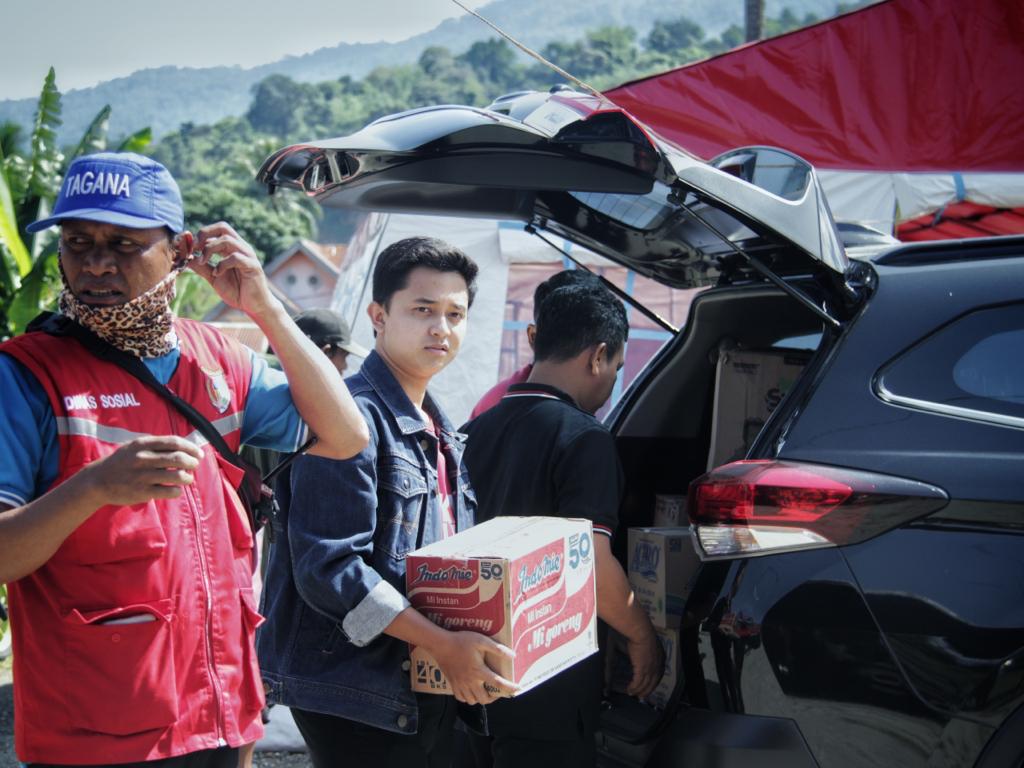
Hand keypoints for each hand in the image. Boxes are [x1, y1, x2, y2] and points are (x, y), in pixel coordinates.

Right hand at [81, 436, 202, 507]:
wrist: (97, 481)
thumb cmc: (122, 462)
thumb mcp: (134, 447)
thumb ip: (155, 445)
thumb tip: (184, 446)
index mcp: (142, 444)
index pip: (174, 442)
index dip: (190, 447)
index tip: (198, 453)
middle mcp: (143, 459)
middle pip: (178, 458)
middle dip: (192, 462)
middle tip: (195, 465)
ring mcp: (142, 476)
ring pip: (176, 476)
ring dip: (187, 477)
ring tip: (187, 478)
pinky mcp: (142, 492)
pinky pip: (169, 491)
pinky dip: (177, 491)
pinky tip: (176, 490)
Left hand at [190, 222, 275, 316]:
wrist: (254, 306)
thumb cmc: (236, 290)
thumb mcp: (213, 277)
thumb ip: (200, 266)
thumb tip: (183, 257)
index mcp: (232, 248)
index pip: (215, 231)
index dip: (198, 236)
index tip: (187, 248)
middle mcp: (240, 247)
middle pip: (222, 227)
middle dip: (204, 234)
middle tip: (194, 248)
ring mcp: (248, 255)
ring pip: (227, 240)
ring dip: (209, 249)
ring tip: (202, 262)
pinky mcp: (252, 266)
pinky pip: (235, 257)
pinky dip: (222, 264)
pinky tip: (217, 274)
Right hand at [428, 631, 518, 704]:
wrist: (441, 645)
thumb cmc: (461, 641)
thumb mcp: (481, 640)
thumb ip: (497, 649)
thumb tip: (512, 655)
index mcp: (479, 671)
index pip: (498, 683)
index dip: (509, 688)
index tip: (517, 689)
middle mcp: (470, 681)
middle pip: (485, 699)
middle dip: (494, 698)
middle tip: (498, 691)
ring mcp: (460, 685)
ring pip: (473, 701)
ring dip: (481, 699)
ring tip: (485, 691)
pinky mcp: (453, 684)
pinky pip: (462, 699)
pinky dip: (468, 698)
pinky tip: (471, 691)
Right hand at [626, 629, 664, 697]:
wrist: (642, 633)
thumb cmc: (643, 634)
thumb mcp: (649, 644)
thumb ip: (647, 651)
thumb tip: (641, 653)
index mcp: (661, 659)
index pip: (658, 675)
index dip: (653, 682)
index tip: (649, 686)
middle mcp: (657, 666)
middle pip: (653, 682)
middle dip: (647, 690)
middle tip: (642, 696)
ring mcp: (650, 669)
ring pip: (645, 684)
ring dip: (638, 691)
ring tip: (633, 694)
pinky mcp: (642, 670)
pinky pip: (637, 683)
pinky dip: (633, 688)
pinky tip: (629, 690)